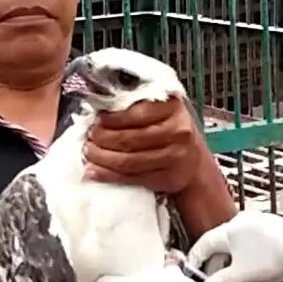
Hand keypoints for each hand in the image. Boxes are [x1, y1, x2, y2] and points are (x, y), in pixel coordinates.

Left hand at [85, 97, 207, 194]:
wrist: (193, 161)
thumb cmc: (170, 130)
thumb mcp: (161, 109)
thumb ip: (136, 103)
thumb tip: (99, 106)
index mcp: (173, 107)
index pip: (136, 113)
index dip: (112, 118)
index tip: (97, 119)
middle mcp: (178, 131)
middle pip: (130, 138)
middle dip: (102, 138)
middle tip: (89, 137)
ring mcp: (174, 157)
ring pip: (128, 160)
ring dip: (102, 158)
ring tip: (89, 153)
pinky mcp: (167, 178)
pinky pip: (132, 178)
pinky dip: (108, 175)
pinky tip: (95, 171)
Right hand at [187, 211, 282, 281]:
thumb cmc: (275, 258)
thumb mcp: (243, 275)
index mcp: (229, 230)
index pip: (203, 245)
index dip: (195, 262)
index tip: (193, 276)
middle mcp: (238, 222)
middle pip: (217, 246)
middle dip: (216, 269)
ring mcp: (252, 222)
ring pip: (232, 246)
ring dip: (229, 265)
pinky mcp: (264, 227)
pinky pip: (244, 242)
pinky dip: (241, 257)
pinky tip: (246, 272)